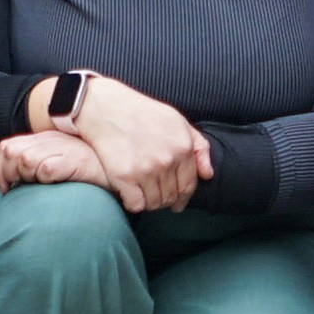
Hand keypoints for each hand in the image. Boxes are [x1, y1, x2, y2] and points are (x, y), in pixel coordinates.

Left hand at [0, 125, 113, 188]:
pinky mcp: (76, 160)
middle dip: (8, 174)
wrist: (122, 168)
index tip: (6, 187)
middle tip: (18, 189)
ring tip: (39, 186)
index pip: (7, 147)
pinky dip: (43, 177)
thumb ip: (42, 164)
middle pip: (11, 152)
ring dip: (26, 176)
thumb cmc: (92, 171)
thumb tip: (15, 181)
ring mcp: (64, 148)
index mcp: (46, 139)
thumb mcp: (63, 161)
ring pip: (26, 159)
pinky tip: (52, 185)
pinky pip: (46, 168)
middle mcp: (52, 140)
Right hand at [60, 76, 209, 212]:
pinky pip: (136, 205)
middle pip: (171, 197)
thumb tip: (208, 175)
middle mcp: (167, 160)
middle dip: (166, 201)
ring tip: (144, 194)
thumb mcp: (177, 121)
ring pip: (154, 203)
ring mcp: (146, 170)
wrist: (106, 108)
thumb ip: (198, 146)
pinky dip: (134, 204)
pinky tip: (130, 195)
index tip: (177, 203)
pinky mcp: (124, 177)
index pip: (188, 185)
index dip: (183, 197)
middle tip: (157, 197)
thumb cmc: (142, 113)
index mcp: (183, 146)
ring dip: (150, 203)